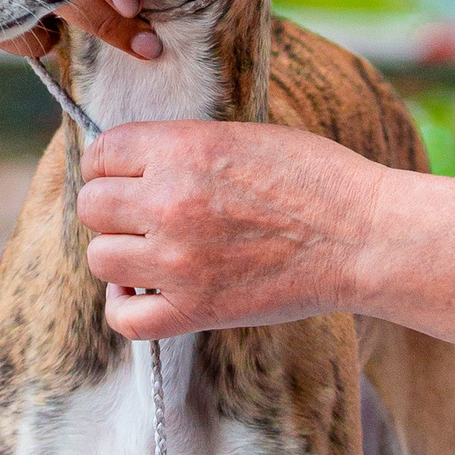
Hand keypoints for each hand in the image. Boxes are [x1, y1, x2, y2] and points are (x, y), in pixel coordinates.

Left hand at [75, 120, 387, 337]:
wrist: (361, 236)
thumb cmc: (315, 178)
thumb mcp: (242, 136)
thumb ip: (183, 147)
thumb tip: (136, 163)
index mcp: (181, 149)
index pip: (100, 153)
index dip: (110, 166)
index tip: (129, 177)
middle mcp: (169, 201)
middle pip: (93, 205)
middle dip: (113, 209)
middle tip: (143, 216)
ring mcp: (178, 260)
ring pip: (100, 258)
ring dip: (121, 255)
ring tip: (151, 253)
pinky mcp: (195, 309)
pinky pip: (124, 318)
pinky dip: (126, 307)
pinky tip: (145, 292)